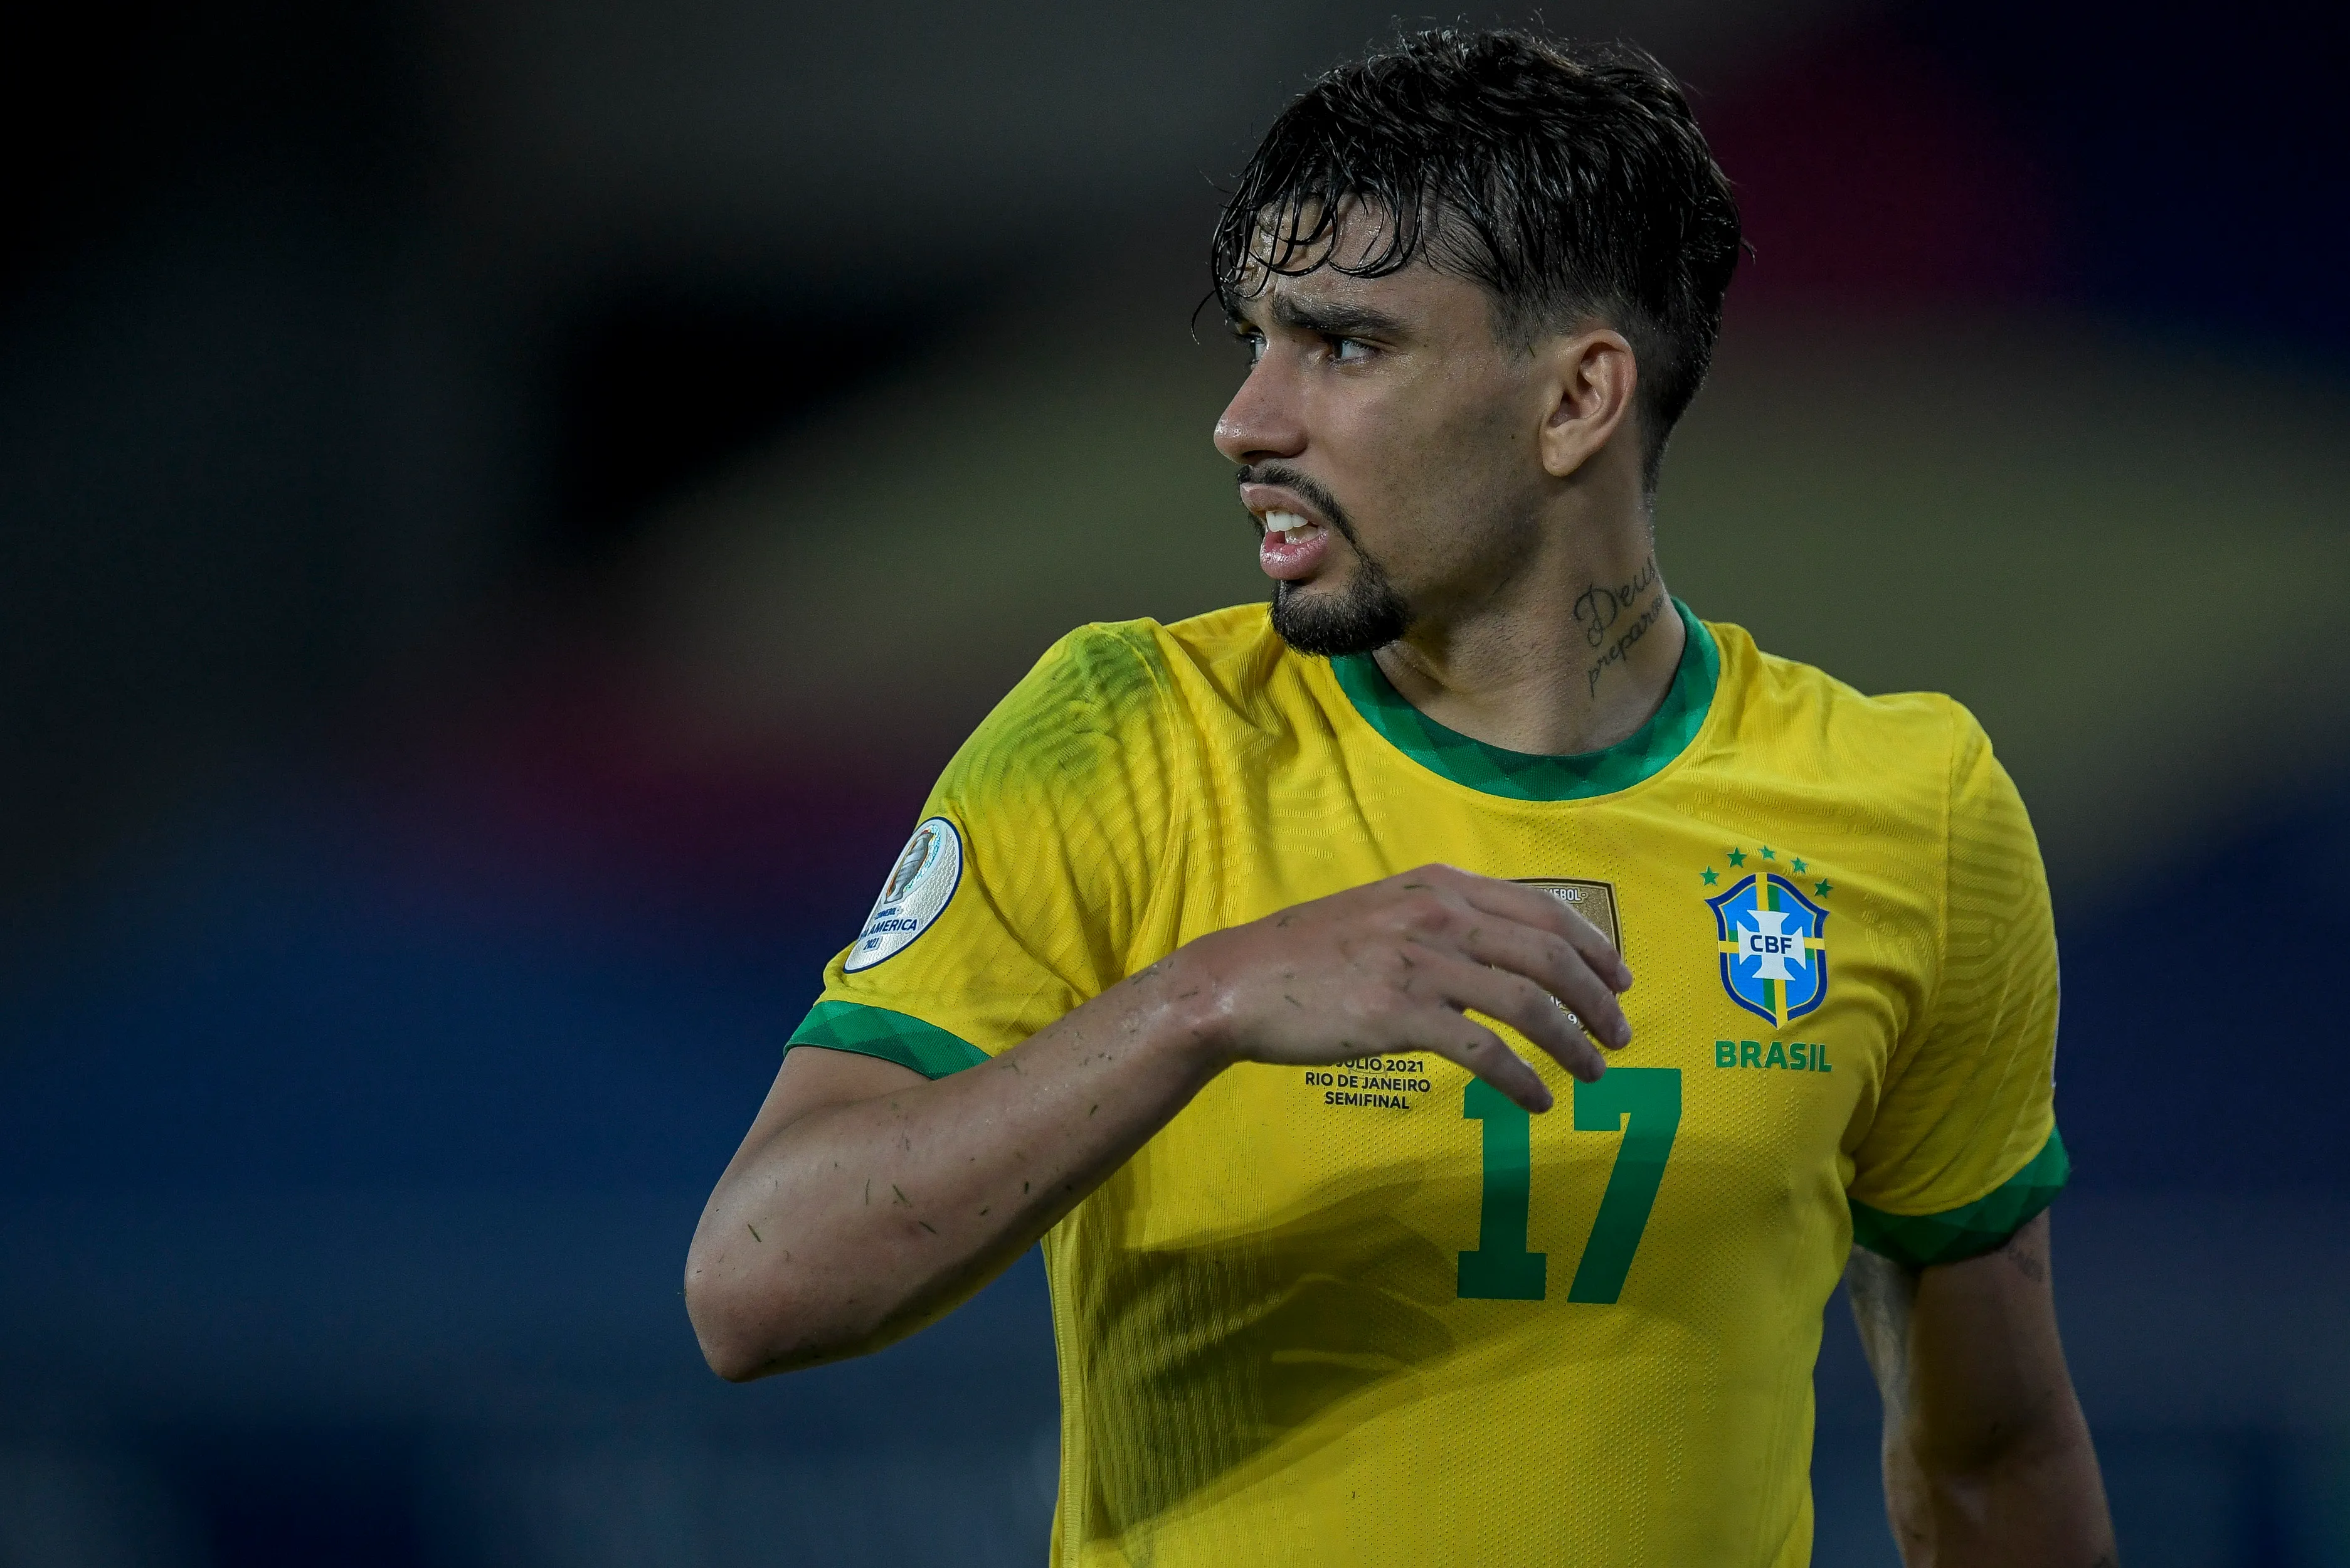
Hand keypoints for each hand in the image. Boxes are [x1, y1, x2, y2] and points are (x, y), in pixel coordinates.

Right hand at [1173, 863, 1632, 1111]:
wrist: (1239, 982)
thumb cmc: (1312, 954)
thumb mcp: (1386, 912)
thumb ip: (1444, 920)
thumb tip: (1505, 951)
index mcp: (1442, 886)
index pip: (1543, 910)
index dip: (1594, 947)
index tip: (1622, 980)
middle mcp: (1440, 915)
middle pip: (1549, 956)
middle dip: (1598, 1000)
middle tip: (1622, 1037)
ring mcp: (1421, 963)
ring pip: (1528, 1003)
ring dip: (1573, 1043)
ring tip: (1593, 1074)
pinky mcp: (1400, 1014)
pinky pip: (1485, 1052)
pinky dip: (1521, 1080)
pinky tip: (1536, 1102)